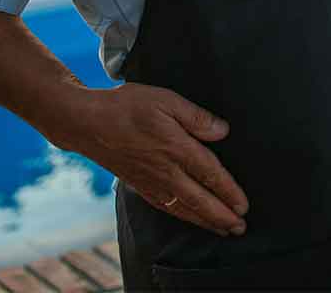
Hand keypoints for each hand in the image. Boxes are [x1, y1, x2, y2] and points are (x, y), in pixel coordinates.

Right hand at [56, 82, 248, 236]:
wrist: (86, 123)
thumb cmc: (126, 107)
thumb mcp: (166, 100)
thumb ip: (197, 117)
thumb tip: (222, 131)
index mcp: (177, 149)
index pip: (211, 175)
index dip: (229, 192)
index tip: (243, 206)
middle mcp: (165, 171)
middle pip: (200, 200)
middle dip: (222, 216)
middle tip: (240, 228)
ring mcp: (150, 181)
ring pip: (183, 208)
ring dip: (205, 221)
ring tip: (222, 230)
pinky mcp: (138, 184)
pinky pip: (165, 207)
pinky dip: (182, 217)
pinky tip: (189, 218)